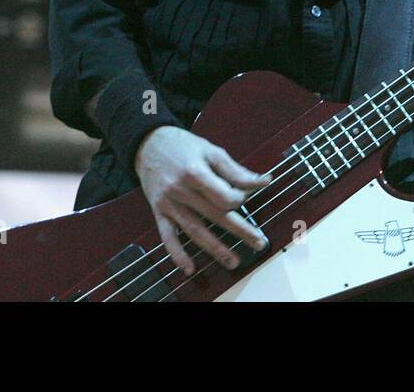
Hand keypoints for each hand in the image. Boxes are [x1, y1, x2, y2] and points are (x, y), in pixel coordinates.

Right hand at [134, 125, 273, 275]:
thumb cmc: (184, 146)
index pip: (223, 196)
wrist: (149, 144)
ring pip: (195, 230)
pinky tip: (190, 268)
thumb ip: (236, 171)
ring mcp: (169, 204)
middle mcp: (181, 190)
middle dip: (240, 231)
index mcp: (195, 172)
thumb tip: (264, 182)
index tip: (244, 198)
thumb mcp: (212, 151)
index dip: (239, 200)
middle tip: (258, 243)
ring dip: (215, 248)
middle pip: (214, 215)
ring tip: (233, 261)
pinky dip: (178, 254)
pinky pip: (168, 237)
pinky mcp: (159, 212)